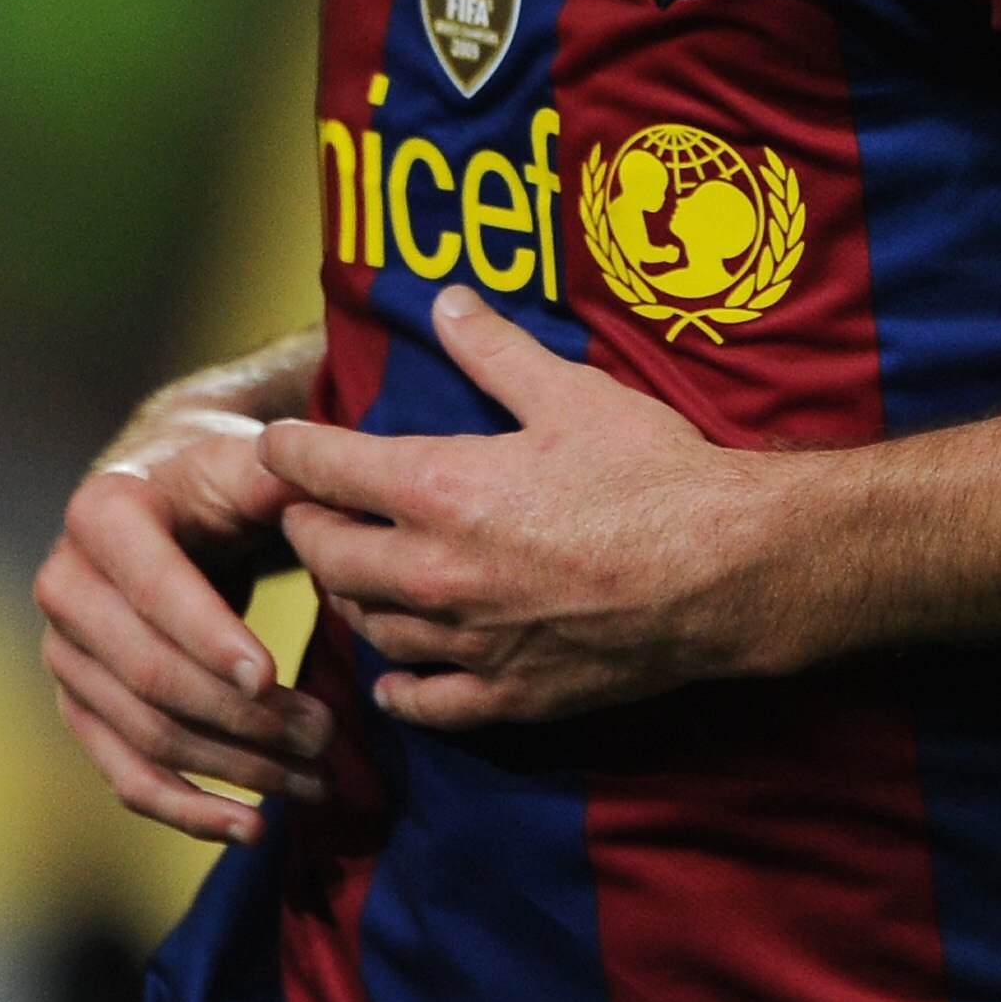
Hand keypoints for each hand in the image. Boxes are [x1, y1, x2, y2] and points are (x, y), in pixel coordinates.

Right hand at [36, 379, 332, 842]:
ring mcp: (65, 653)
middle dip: (242, 716)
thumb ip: (283, 471)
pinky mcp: (81, 706)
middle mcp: (65, 585)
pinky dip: (190, 810)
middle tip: (326, 735)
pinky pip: (128, 776)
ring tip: (316, 779)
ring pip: (146, 735)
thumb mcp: (247, 457)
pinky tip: (253, 828)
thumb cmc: (220, 475)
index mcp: (103, 512)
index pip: (155, 588)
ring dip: (235, 768)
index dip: (210, 636)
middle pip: (151, 675)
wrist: (171, 496)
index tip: (271, 676)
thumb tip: (322, 493)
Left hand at [261, 286, 777, 732]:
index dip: (289, 452)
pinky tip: (397, 677)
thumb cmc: (651, 472)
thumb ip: (494, 348)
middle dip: (306, 528)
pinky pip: (426, 701)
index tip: (276, 445)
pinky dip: (401, 687)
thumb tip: (445, 300)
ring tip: (353, 575)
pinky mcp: (507, 696)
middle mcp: (434, 572)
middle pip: (328, 557)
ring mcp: (467, 643)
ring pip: (369, 628)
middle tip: (307, 510)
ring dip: (350, 598)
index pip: (324, 469)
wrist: (724, 571)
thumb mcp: (569, 392)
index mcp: (439, 489)